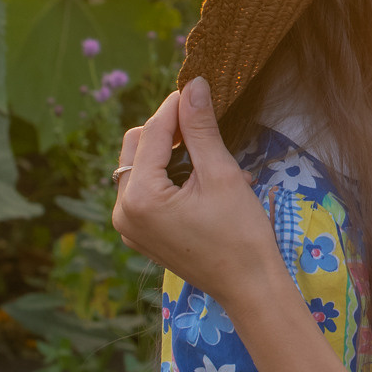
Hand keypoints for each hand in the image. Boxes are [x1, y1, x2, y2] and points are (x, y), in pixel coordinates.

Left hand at [112, 78, 279, 305]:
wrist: (249, 286)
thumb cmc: (241, 233)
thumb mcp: (221, 174)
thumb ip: (200, 128)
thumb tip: (192, 85)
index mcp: (140, 197)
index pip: (153, 133)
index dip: (175, 106)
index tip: (195, 85)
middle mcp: (123, 211)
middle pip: (136, 146)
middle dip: (168, 129)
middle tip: (202, 122)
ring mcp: (128, 226)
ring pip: (137, 166)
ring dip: (166, 151)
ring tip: (204, 152)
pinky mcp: (138, 234)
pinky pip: (142, 190)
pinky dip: (163, 174)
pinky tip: (194, 176)